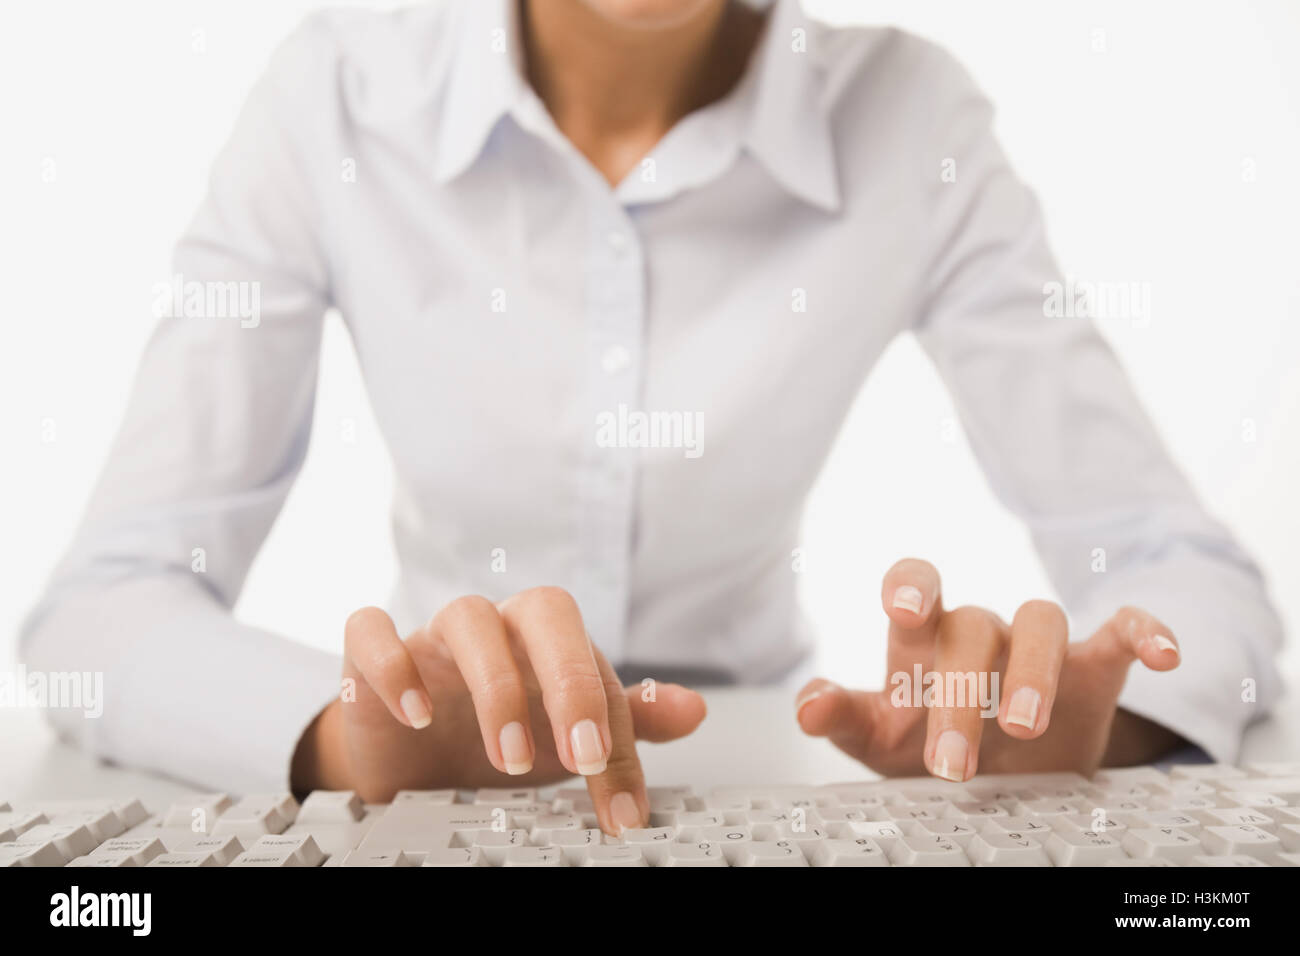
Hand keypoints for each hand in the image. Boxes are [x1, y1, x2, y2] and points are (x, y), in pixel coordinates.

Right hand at [291, 587, 706, 834]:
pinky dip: (392, 664)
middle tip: (581, 755)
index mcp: (550, 642)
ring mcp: (435, 635)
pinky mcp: (371, 653)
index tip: (623, 807)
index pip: (598, 670)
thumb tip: (694, 711)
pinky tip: (415, 712)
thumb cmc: (492, 734)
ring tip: (509, 758)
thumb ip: (628, 721)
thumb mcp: (564, 735)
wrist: (410, 757)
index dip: (617, 737)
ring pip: (468, 617)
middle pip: (545, 610)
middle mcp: (499, 627)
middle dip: (570, 681)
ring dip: (496, 688)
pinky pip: (372, 630)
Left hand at [795, 558, 1183, 780]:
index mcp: (923, 641)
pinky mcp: (1092, 668)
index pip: (915, 587)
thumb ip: (846, 716)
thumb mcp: (881, 739)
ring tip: (1023, 728)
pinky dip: (1143, 632)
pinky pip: (1121, 632)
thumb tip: (807, 704)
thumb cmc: (928, 744)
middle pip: (972, 626)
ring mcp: (1037, 647)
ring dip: (1033, 671)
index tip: (904, 606)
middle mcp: (980, 631)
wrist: (998, 779)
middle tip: (951, 766)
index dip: (910, 585)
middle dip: (959, 693)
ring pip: (1041, 620)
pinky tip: (1163, 653)